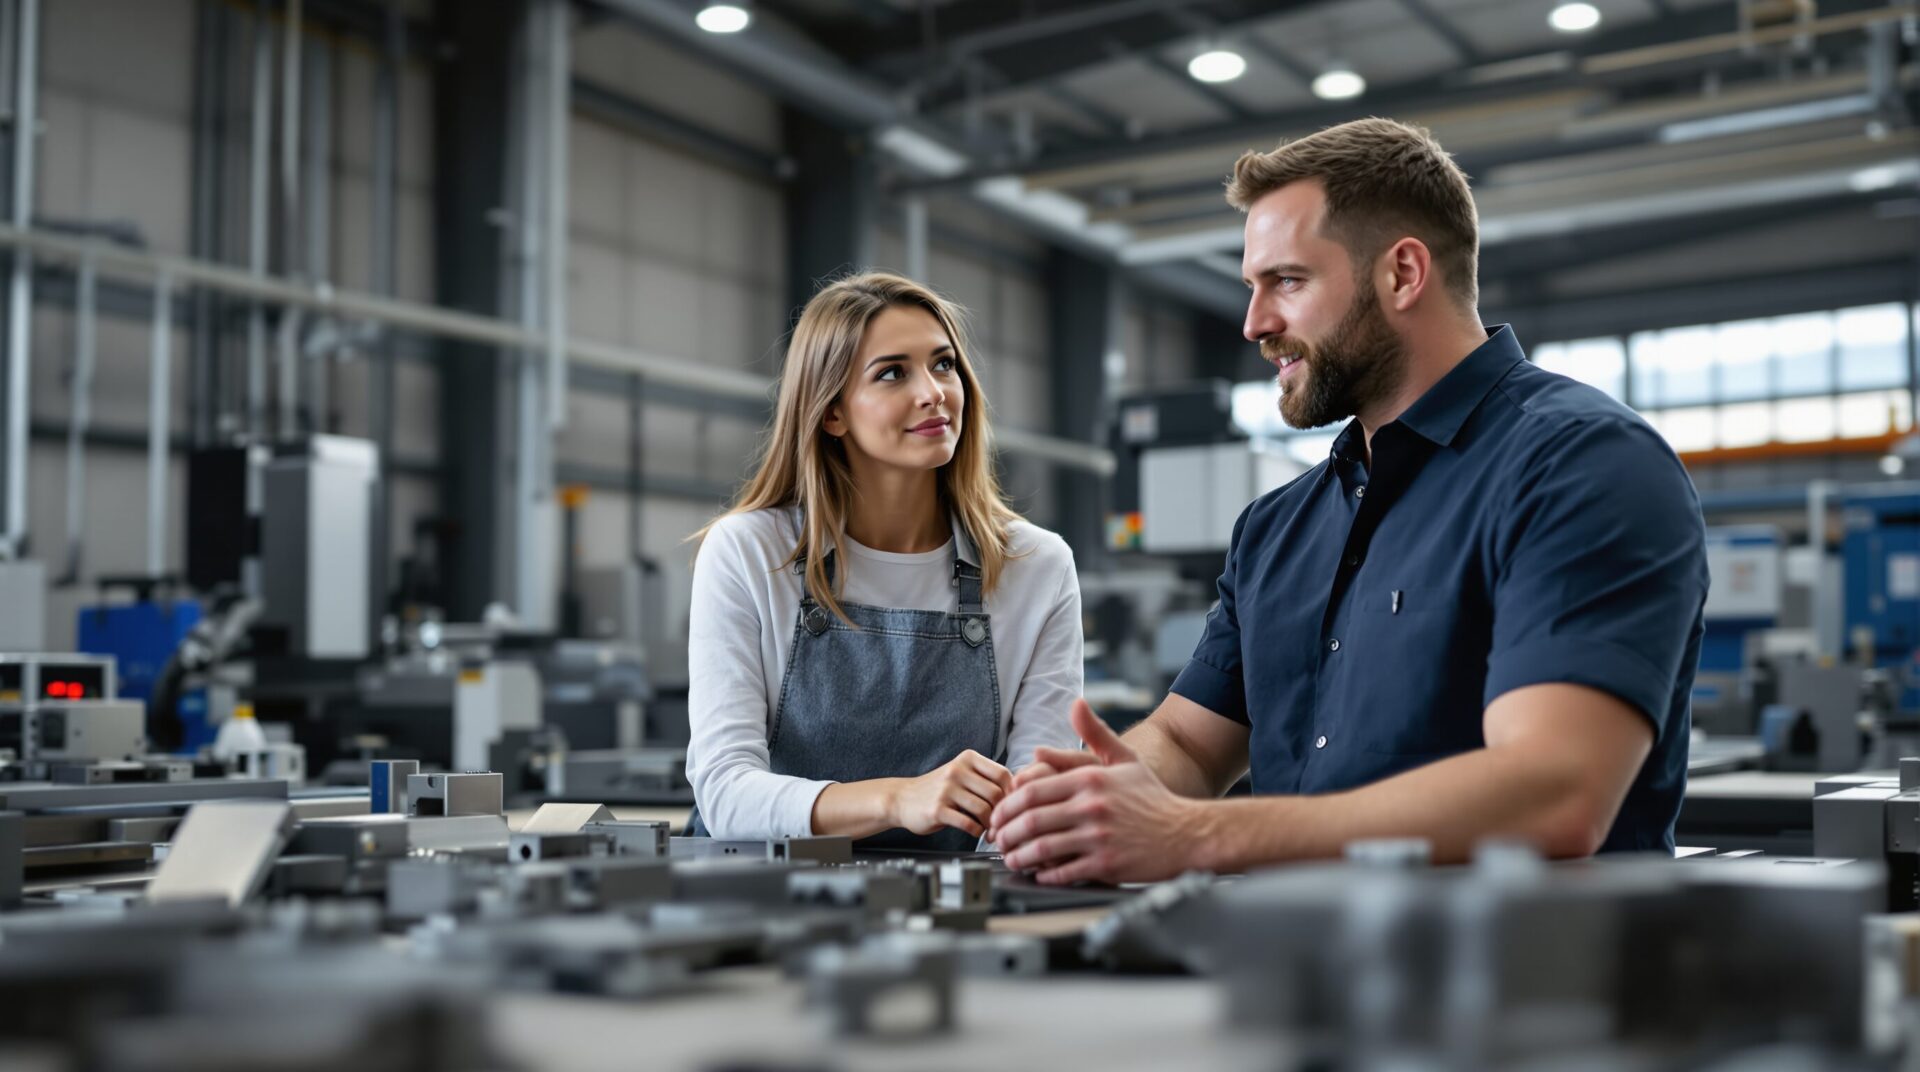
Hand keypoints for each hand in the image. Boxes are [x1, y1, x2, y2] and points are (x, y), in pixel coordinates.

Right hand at [888, 749, 1012, 837]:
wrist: (903, 799)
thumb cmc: (940, 790)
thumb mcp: (963, 774)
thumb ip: (986, 780)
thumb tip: (1020, 794)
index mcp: (968, 759)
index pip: (1003, 774)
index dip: (1013, 793)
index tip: (1013, 806)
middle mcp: (957, 770)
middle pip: (996, 793)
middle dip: (1003, 812)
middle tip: (1003, 823)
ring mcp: (946, 789)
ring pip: (984, 810)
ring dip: (991, 825)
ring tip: (990, 830)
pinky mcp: (937, 809)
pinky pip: (968, 823)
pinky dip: (977, 831)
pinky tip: (975, 831)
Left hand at [989, 700, 1202, 884]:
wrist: (1187, 832)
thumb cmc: (1153, 798)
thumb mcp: (1124, 759)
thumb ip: (1095, 733)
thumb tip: (1075, 704)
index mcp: (1090, 780)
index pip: (1032, 791)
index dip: (1007, 806)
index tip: (999, 815)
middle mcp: (1091, 806)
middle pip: (1030, 820)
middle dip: (1005, 832)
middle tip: (997, 839)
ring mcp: (1098, 837)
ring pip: (1042, 848)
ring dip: (1019, 856)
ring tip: (1011, 858)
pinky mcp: (1106, 864)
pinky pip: (1064, 872)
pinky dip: (1044, 875)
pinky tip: (1038, 874)